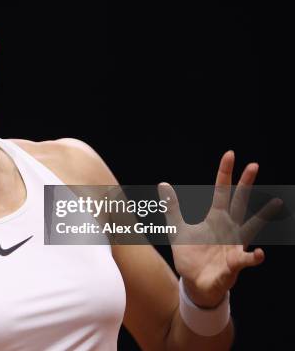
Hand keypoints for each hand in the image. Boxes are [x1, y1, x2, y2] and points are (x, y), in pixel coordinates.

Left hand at [158, 151, 281, 307]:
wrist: (195, 282)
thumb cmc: (190, 255)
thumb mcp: (176, 229)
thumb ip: (172, 207)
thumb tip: (162, 184)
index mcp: (216, 218)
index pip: (221, 191)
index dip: (225, 173)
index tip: (230, 155)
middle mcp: (229, 228)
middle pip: (239, 202)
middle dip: (246, 184)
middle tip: (253, 165)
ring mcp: (234, 245)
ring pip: (251, 227)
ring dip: (263, 216)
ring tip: (276, 203)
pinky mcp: (233, 264)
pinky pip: (245, 260)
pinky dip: (252, 257)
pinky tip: (258, 253)